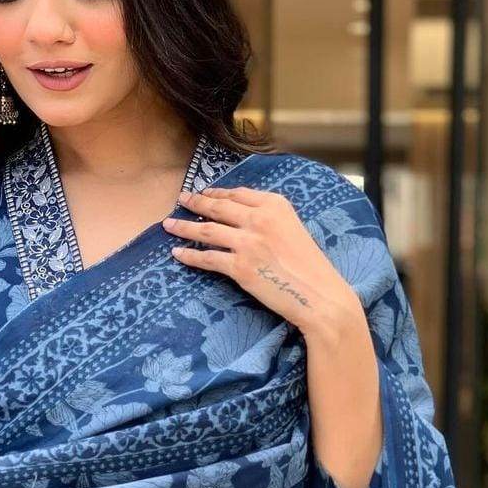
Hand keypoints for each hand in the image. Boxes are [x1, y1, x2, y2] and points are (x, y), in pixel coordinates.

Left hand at [163, 184, 362, 347]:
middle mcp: (259, 219)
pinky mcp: (239, 267)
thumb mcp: (293, 229)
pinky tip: (177, 253)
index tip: (204, 192)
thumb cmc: (310, 267)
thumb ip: (270, 220)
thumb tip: (243, 219)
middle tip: (181, 201)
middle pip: (218, 207)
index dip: (217, 192)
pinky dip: (189, 255)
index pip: (238, 193)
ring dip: (184, 227)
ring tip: (169, 225)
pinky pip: (207, 258)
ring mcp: (247, 242)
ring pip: (206, 230)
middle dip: (195, 203)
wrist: (318, 295)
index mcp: (275, 205)